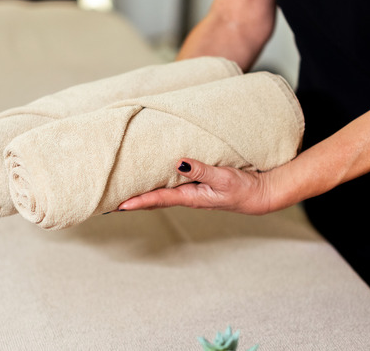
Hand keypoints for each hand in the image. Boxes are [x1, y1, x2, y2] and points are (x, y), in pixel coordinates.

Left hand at [117, 158, 274, 214]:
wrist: (259, 195)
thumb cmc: (243, 189)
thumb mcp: (223, 178)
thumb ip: (202, 171)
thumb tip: (179, 163)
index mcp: (191, 197)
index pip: (158, 199)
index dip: (138, 201)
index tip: (119, 205)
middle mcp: (187, 197)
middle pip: (153, 200)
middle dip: (133, 202)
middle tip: (110, 203)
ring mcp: (191, 194)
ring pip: (160, 195)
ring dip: (142, 195)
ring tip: (123, 194)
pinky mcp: (197, 188)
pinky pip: (171, 189)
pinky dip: (156, 188)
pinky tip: (151, 183)